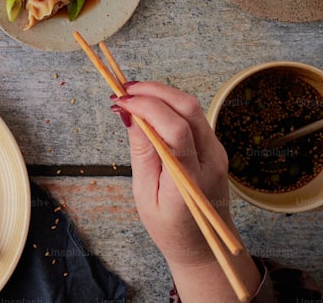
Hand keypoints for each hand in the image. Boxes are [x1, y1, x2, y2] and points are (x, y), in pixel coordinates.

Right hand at [114, 82, 260, 300]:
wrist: (204, 246)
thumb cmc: (169, 227)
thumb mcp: (145, 193)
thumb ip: (141, 152)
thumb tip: (129, 115)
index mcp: (191, 178)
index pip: (174, 129)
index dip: (146, 107)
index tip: (120, 101)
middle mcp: (211, 160)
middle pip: (189, 108)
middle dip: (154, 91)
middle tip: (124, 90)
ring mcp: (217, 152)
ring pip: (192, 107)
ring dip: (161, 94)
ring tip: (132, 95)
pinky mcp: (214, 147)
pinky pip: (193, 116)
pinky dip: (169, 105)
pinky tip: (148, 107)